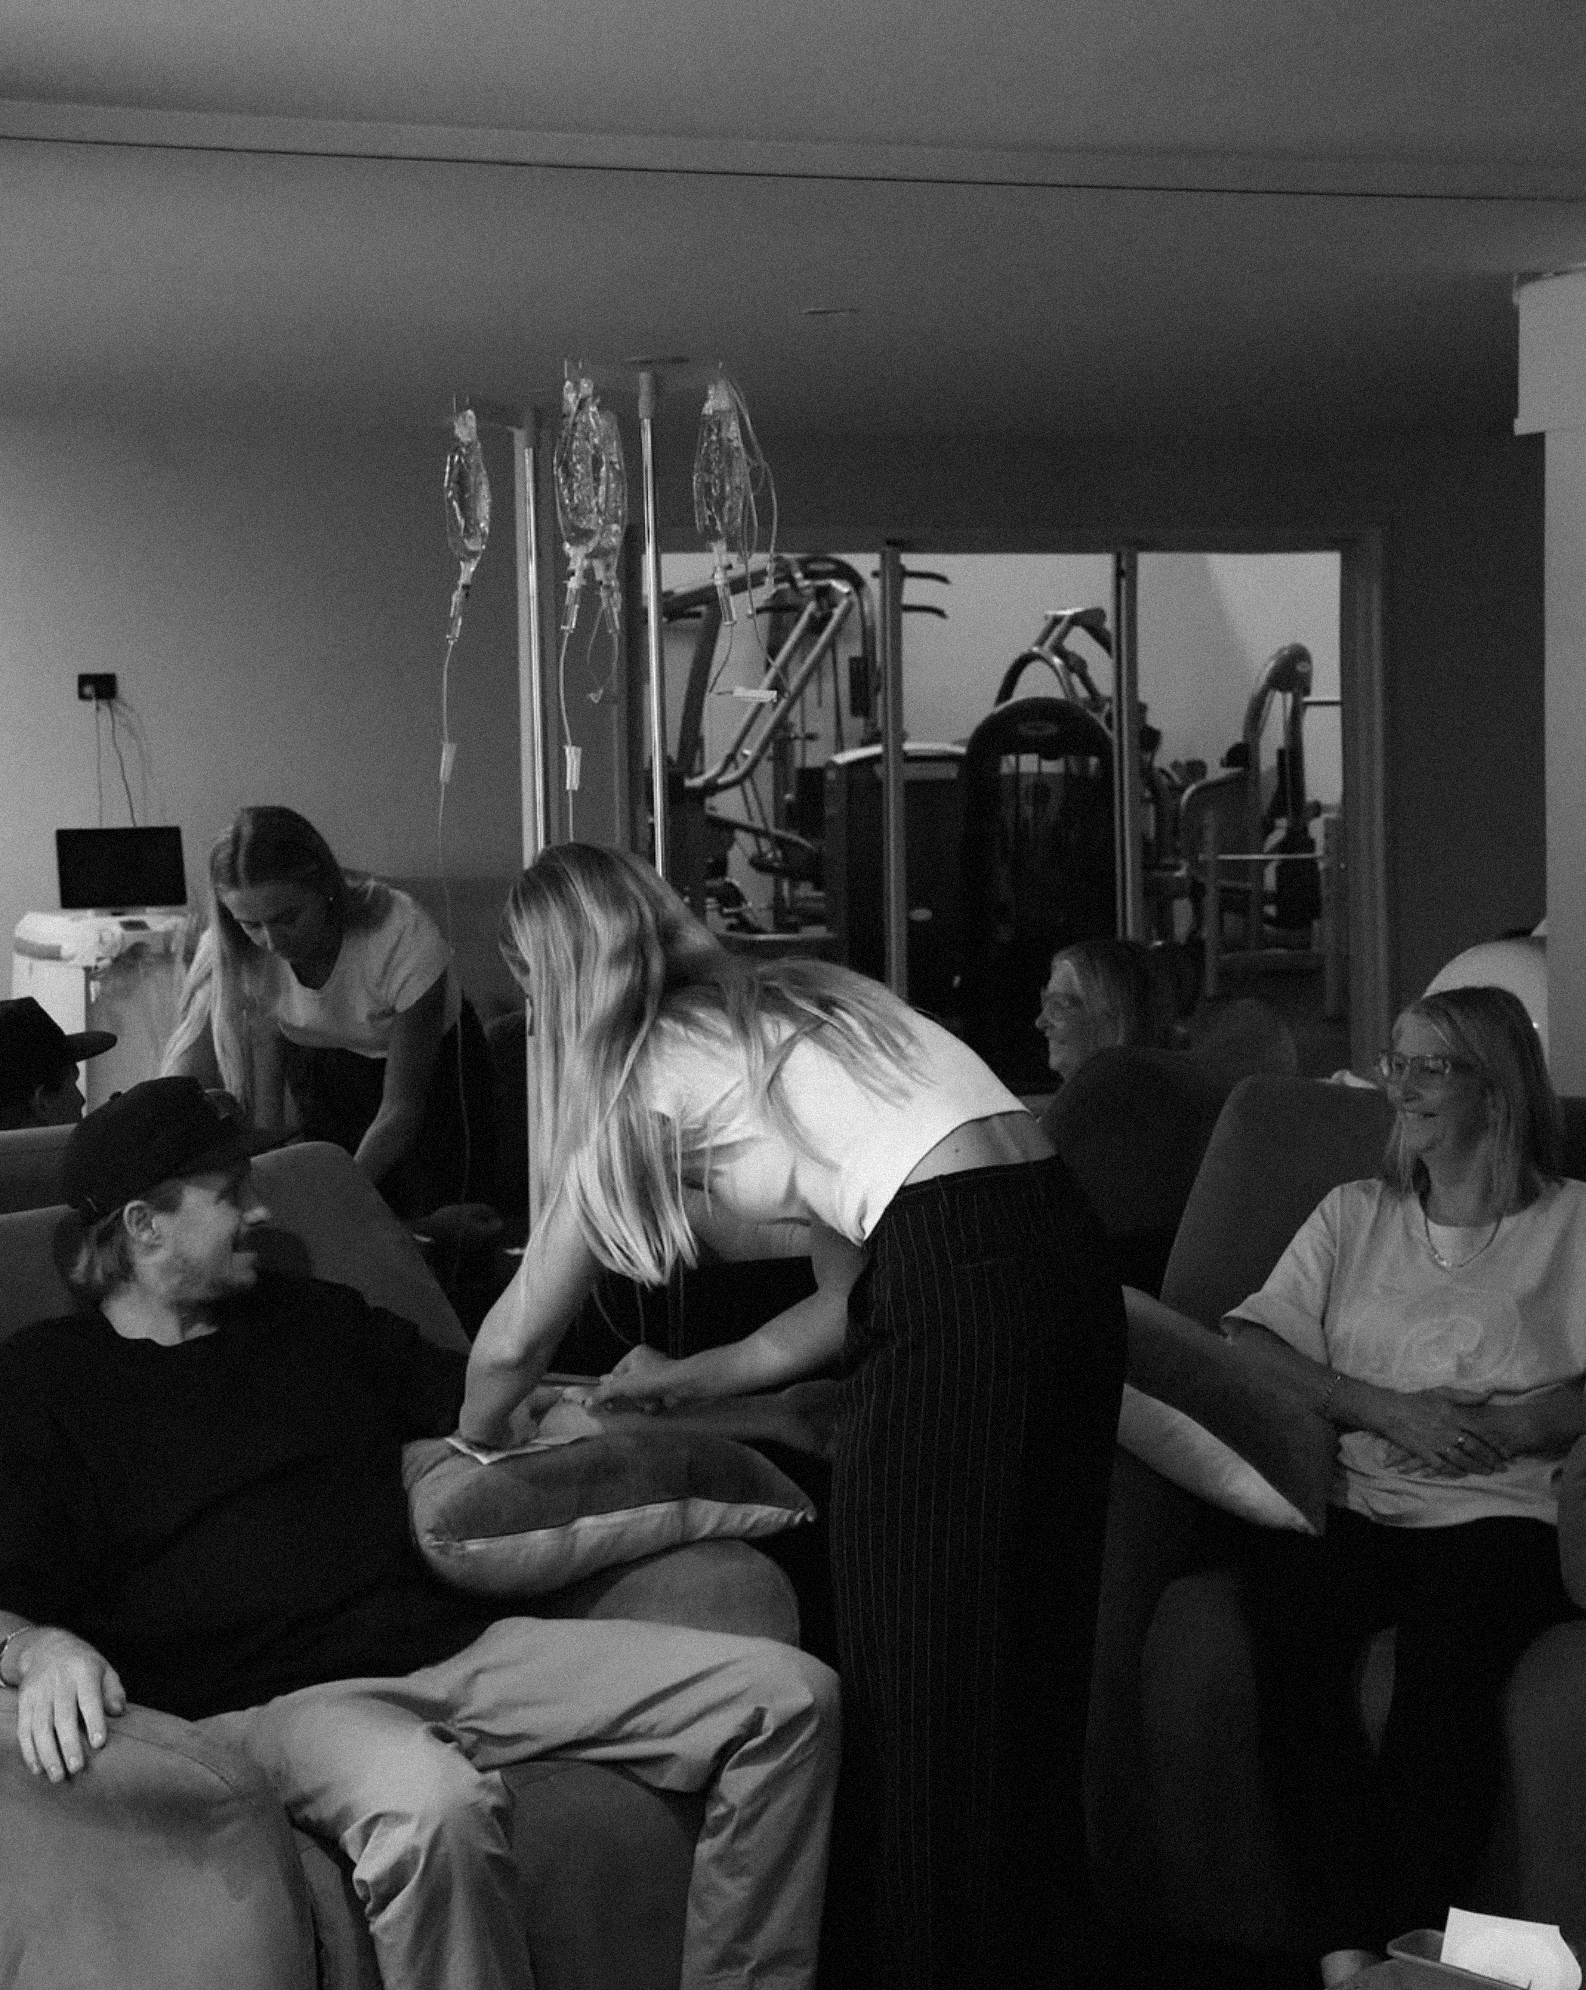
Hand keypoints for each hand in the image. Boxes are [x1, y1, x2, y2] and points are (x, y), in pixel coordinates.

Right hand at [10, 1628, 125, 1782]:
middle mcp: (59, 1682)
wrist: (47, 1648)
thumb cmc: (83, 1665)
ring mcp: (39, 1693)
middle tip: (77, 1768)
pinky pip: (24, 1730)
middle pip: (62, 1717)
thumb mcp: (104, 1669)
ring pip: (40, 1727)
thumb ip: (113, 1691)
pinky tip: (38, 1769)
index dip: (94, 1721)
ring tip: (58, 1776)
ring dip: (47, 1754)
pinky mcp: (24, 1702)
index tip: (99, 1744)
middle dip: (69, 1745)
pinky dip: (30, 1751)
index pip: (89, 1699)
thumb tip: (118, 1712)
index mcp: (83, 1672)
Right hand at [591, 1345, 687, 1411]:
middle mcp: (648, 1361)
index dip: (612, 1388)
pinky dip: (654, 1403)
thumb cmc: (650, 1379)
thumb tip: (586, 1403)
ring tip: (649, 1401)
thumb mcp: (623, 1386)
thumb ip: (604, 1393)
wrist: (680, 1385)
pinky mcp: (667, 1386)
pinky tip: (658, 1404)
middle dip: (632, 1397)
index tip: (608, 1402)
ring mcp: (659, 1374)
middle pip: (629, 1385)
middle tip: (633, 1401)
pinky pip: (653, 1398)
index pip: (616, 1373)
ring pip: (641, 1394)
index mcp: (636, 1355)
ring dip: (644, 1402)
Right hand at [1371, 1386, 1507, 1476]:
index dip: (1496, 1443)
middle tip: (1500, 1468)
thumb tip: (1488, 1395)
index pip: (1481, 1431)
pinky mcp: (1424, 1453)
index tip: (1507, 1452)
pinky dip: (1454, 1472)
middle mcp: (1447, 1430)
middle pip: (1474, 1449)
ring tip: (1486, 1473)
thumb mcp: (1441, 1392)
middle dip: (1490, 1460)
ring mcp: (1435, 1443)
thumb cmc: (1416, 1400)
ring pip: (1461, 1460)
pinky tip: (1462, 1474)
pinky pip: (1442, 1466)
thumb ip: (1466, 1395)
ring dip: (1476, 1468)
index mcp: (1453, 1414)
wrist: (1390, 1411)